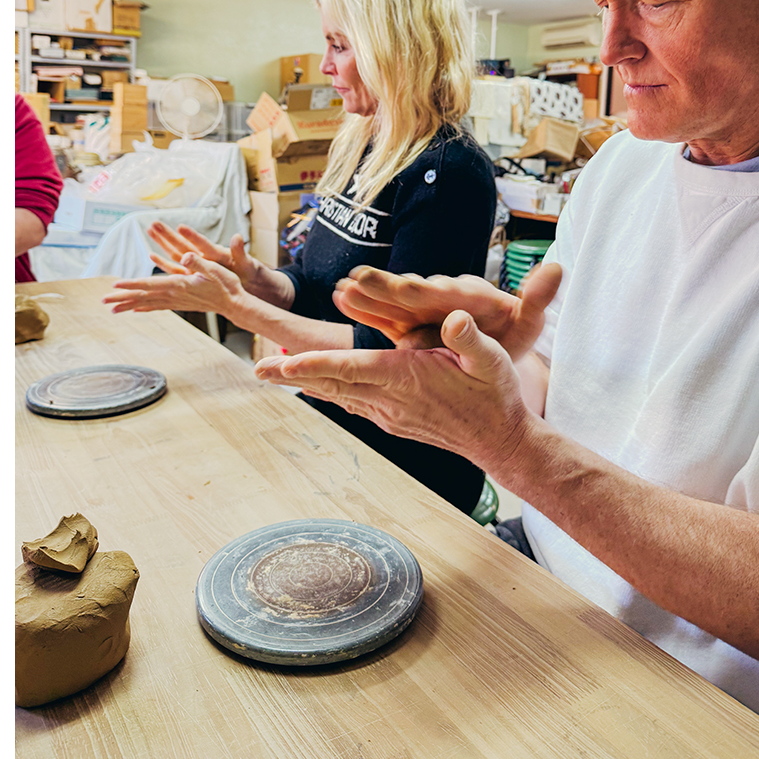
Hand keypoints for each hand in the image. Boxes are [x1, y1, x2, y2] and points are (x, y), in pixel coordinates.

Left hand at [103, 252, 247, 319]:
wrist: (235, 304)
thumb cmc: (226, 284)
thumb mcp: (214, 268)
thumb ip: (198, 262)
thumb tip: (185, 256)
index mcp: (179, 284)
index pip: (150, 284)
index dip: (132, 284)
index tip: (114, 286)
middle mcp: (174, 295)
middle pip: (143, 296)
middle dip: (122, 298)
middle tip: (103, 301)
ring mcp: (176, 301)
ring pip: (147, 303)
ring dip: (129, 305)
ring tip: (112, 309)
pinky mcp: (180, 303)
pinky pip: (157, 306)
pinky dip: (144, 307)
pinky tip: (136, 310)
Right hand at [148, 223, 260, 289]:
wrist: (247, 280)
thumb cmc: (247, 270)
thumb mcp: (246, 262)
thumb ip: (239, 251)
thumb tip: (238, 236)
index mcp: (216, 254)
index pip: (202, 244)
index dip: (193, 236)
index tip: (181, 226)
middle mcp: (204, 257)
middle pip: (184, 245)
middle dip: (169, 235)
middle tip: (155, 223)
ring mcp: (197, 265)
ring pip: (176, 253)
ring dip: (163, 242)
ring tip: (150, 229)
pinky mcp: (194, 275)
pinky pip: (176, 269)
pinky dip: (164, 263)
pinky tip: (152, 255)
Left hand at [254, 309, 532, 466]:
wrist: (502, 440)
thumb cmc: (496, 395)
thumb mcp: (492, 360)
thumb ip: (469, 338)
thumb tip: (456, 317)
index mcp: (409, 379)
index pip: (353, 369)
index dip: (317, 366)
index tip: (284, 364)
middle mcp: (392, 400)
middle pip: (333, 385)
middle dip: (293, 375)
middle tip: (257, 368)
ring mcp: (390, 414)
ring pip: (338, 396)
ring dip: (304, 384)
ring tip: (271, 373)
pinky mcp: (393, 421)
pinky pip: (353, 404)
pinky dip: (328, 392)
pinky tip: (316, 387)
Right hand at [332, 262, 561, 360]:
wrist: (493, 343)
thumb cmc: (511, 332)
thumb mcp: (528, 320)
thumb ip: (536, 297)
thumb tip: (557, 267)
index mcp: (467, 297)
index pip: (446, 291)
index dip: (427, 289)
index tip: (409, 287)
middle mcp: (438, 297)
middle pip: (410, 291)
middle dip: (386, 288)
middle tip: (360, 279)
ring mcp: (418, 308)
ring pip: (389, 300)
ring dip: (367, 295)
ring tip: (342, 288)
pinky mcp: (404, 322)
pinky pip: (380, 315)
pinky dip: (361, 307)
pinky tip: (339, 297)